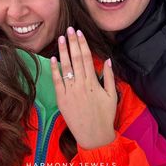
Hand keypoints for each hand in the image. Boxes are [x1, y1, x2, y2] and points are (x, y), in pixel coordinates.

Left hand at [50, 27, 116, 149]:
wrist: (94, 136)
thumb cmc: (105, 115)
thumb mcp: (112, 96)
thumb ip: (108, 77)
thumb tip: (106, 60)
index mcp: (93, 82)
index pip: (87, 58)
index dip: (82, 44)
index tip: (79, 33)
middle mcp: (81, 84)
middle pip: (76, 59)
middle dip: (72, 43)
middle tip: (69, 29)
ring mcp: (70, 92)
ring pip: (66, 67)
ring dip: (63, 52)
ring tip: (60, 39)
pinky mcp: (62, 99)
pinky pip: (57, 82)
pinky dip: (55, 70)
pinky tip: (53, 58)